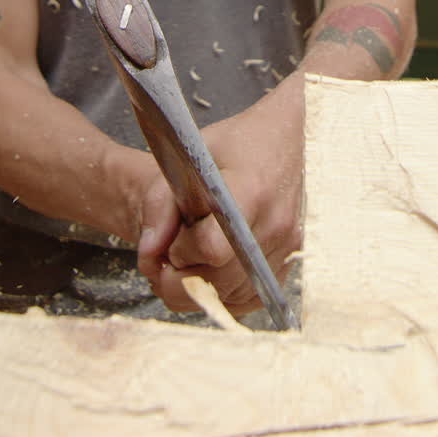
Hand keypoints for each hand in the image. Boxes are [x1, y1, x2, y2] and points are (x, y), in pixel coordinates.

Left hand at [136, 87, 303, 315]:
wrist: (281, 138)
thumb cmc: (233, 144)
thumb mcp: (186, 157)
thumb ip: (160, 203)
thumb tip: (149, 254)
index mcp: (249, 191)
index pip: (212, 248)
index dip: (181, 251)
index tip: (173, 237)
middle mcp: (275, 224)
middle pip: (219, 280)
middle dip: (180, 276)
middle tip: (168, 254)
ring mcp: (286, 246)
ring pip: (230, 296)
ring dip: (198, 286)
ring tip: (187, 256)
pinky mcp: (288, 261)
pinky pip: (248, 298)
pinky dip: (222, 291)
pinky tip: (209, 267)